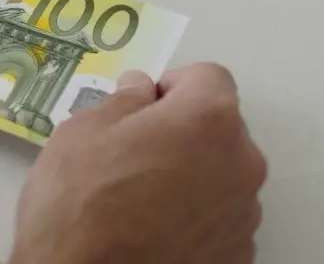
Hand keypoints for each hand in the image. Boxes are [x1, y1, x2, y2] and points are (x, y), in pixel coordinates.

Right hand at [12, 63, 265, 263]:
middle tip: (135, 152)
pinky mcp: (236, 255)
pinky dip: (195, 216)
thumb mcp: (85, 130)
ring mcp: (243, 215)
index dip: (172, 86)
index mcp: (209, 120)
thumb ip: (125, 100)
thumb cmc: (81, 206)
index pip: (208, 77)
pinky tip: (153, 228)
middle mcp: (241, 164)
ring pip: (221, 174)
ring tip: (140, 198)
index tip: (144, 105)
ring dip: (192, 175)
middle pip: (220, 127)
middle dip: (183, 131)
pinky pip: (219, 218)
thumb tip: (141, 91)